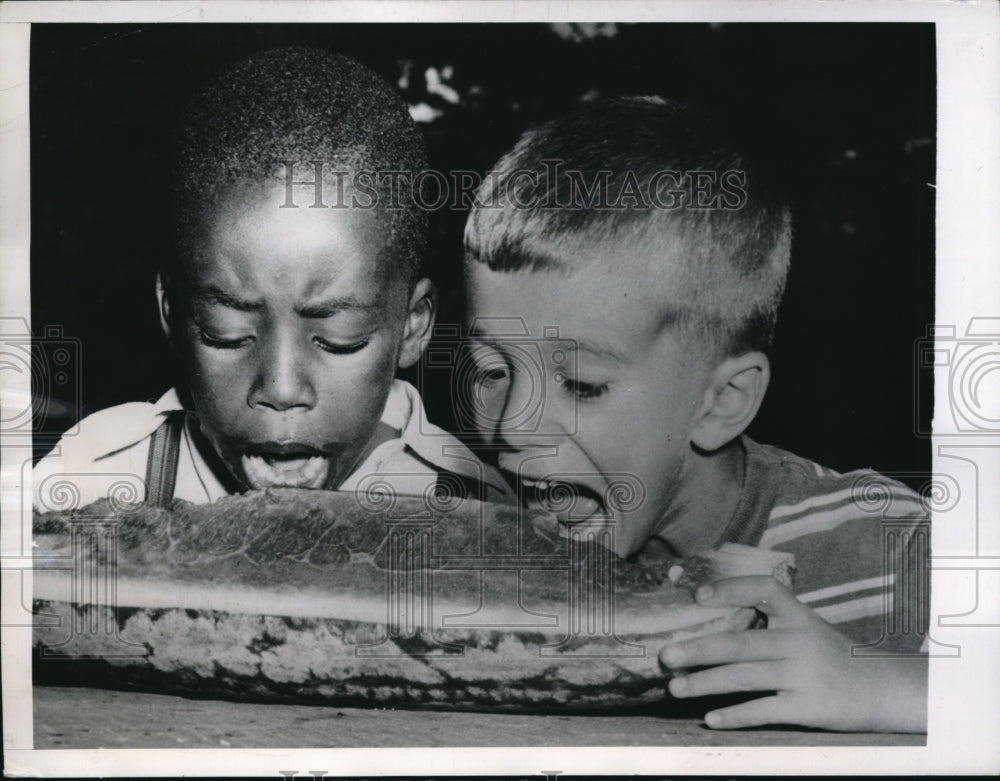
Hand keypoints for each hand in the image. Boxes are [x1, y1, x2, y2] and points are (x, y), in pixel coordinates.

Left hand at [659, 575, 926, 732]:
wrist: (881, 689)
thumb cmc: (830, 655)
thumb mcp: (805, 628)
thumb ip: (768, 624)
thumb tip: (711, 624)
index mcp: (797, 615)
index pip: (762, 590)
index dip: (730, 589)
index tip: (698, 596)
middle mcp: (798, 641)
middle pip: (740, 643)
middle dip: (698, 649)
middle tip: (665, 656)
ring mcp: (803, 674)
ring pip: (744, 677)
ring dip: (705, 683)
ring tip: (675, 688)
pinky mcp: (807, 707)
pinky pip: (763, 711)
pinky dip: (735, 715)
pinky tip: (710, 718)